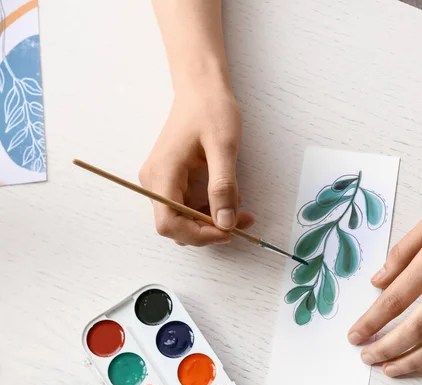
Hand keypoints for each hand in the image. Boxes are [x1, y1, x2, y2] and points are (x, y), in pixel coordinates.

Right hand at [139, 83, 253, 245]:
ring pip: (183, 218)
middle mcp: (156, 182)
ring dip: (212, 222)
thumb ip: (223, 187)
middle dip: (209, 230)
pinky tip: (230, 199)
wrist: (201, 88)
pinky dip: (209, 209)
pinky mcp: (172, 179)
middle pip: (176, 226)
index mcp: (162, 174)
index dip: (199, 235)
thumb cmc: (210, 110)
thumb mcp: (223, 147)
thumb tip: (226, 223)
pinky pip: (188, 205)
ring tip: (242, 211)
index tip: (229, 231)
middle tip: (243, 222)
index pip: (169, 224)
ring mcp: (162, 181)